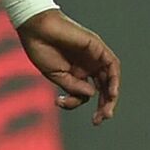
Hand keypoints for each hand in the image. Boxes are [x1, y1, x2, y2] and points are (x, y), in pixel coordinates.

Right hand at [15, 10, 119, 124]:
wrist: (35, 29)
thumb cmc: (41, 49)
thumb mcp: (57, 76)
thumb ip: (74, 87)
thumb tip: (92, 94)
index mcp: (78, 73)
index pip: (92, 93)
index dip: (94, 107)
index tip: (92, 121)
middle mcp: (88, 65)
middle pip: (104, 87)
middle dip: (105, 105)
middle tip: (100, 119)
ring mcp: (93, 56)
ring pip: (110, 77)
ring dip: (112, 95)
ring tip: (107, 111)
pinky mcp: (96, 46)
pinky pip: (111, 64)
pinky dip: (114, 78)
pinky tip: (112, 93)